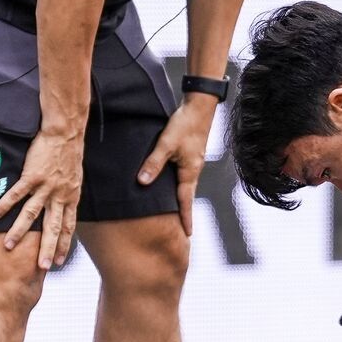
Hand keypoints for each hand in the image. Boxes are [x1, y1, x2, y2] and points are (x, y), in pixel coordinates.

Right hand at [0, 125, 84, 269]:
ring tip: (8, 246)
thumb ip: (67, 193)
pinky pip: (17, 194)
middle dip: (48, 249)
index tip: (60, 261)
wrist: (65, 133)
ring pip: (32, 215)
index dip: (64, 244)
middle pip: (53, 228)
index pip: (68, 227)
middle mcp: (60, 196)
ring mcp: (46, 187)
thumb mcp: (73, 178)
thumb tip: (62, 204)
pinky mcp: (33, 176)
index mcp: (71, 197)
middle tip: (43, 267)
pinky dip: (5, 205)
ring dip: (19, 231)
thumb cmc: (68, 153)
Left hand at [137, 96, 216, 235]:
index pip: (186, 201)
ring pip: (185, 186)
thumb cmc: (184, 125)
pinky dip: (179, 187)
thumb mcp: (166, 144)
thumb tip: (142, 183)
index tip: (187, 235)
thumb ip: (153, 163)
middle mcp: (193, 170)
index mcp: (190, 172)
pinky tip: (172, 187)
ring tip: (177, 214)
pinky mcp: (190, 156)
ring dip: (182, 200)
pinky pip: (183, 176)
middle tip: (183, 231)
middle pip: (187, 197)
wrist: (199, 107)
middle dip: (185, 213)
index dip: (186, 218)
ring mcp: (192, 163)